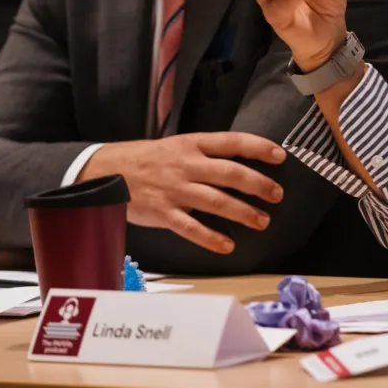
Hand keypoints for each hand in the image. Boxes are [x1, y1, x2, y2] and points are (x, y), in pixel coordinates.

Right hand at [82, 132, 286, 254]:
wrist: (107, 170)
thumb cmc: (150, 159)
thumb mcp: (179, 145)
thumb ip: (207, 153)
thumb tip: (244, 161)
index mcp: (192, 144)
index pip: (232, 142)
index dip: (258, 147)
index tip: (280, 156)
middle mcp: (186, 165)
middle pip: (230, 173)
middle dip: (258, 184)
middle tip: (277, 195)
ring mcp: (175, 190)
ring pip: (216, 201)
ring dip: (243, 212)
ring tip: (261, 221)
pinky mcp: (163, 213)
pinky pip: (190, 228)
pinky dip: (211, 238)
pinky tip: (228, 245)